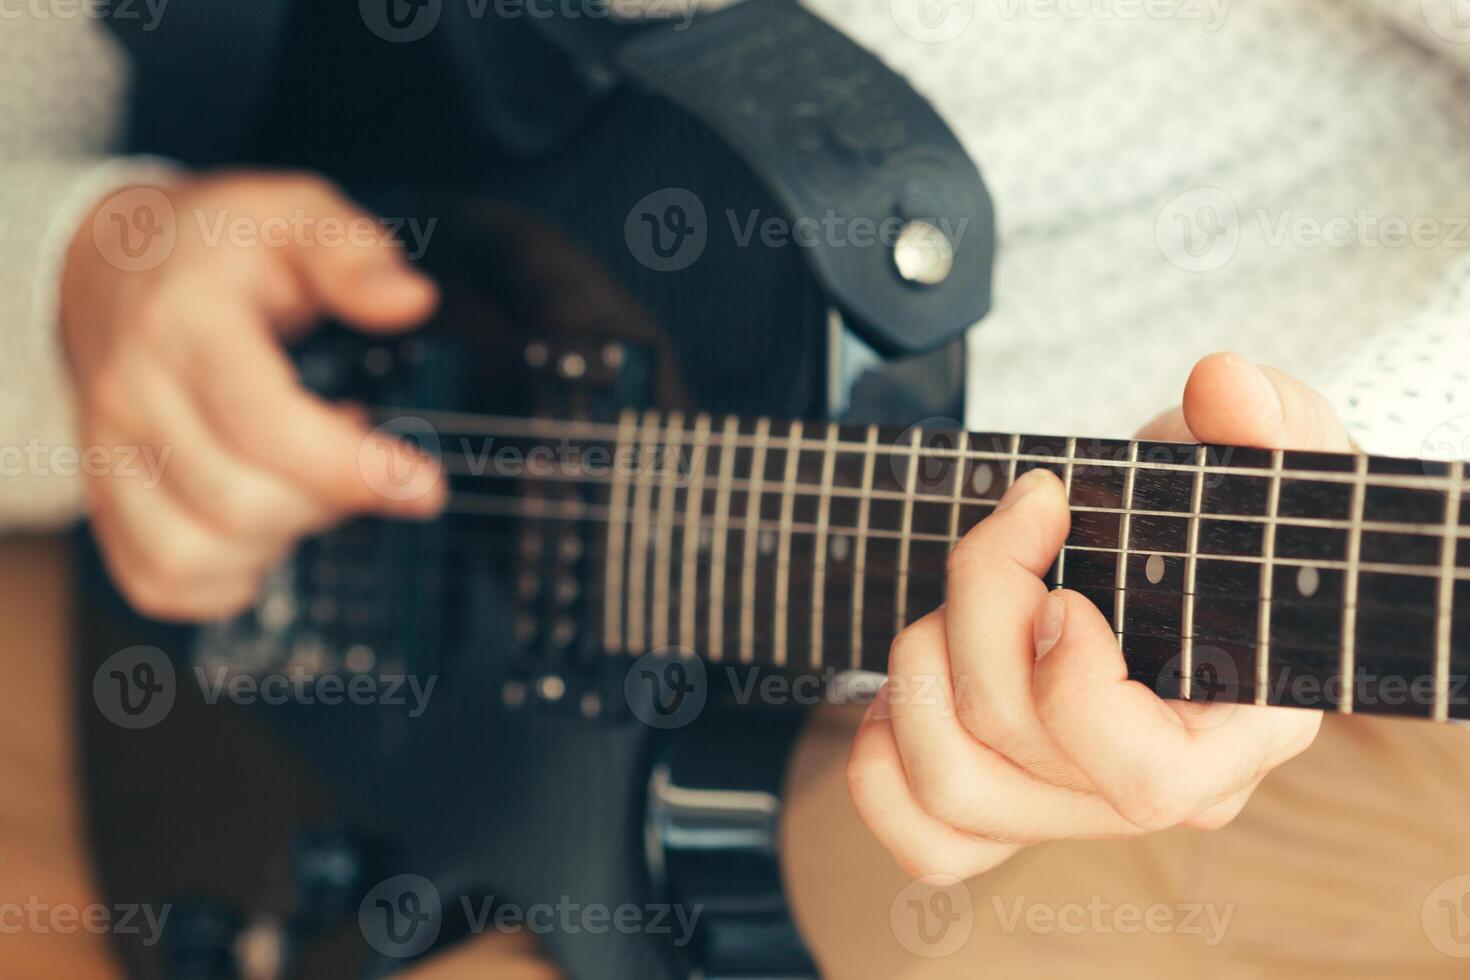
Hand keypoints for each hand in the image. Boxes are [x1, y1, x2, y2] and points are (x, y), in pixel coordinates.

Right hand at [61, 172, 446, 620]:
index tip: (424, 487)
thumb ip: (354, 255)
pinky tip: (264, 532)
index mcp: (187, 322)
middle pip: (239, 502)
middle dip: (329, 501)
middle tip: (359, 453)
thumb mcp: (294, 214)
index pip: (266, 423)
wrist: (110, 262)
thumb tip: (411, 301)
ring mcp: (107, 450)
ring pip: (194, 553)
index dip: (353, 469)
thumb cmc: (220, 247)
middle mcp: (134, 392)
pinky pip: (159, 579)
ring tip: (308, 484)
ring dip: (280, 542)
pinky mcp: (103, 495)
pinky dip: (225, 581)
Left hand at [846, 352, 1344, 879]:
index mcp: (1238, 728)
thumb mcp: (1260, 453)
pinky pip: (924, 838)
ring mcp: (1072, 807)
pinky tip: (910, 680)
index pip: (1152, 782)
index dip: (1077, 690)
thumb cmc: (1216, 515)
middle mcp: (1152, 790)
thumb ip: (1265, 417)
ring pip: (954, 787)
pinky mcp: (1004, 807)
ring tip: (954, 601)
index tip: (1062, 595)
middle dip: (982, 611)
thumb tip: (1224, 389)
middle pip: (1020, 746)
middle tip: (1010, 525)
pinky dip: (881, 760)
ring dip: (922, 667)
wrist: (1162, 548)